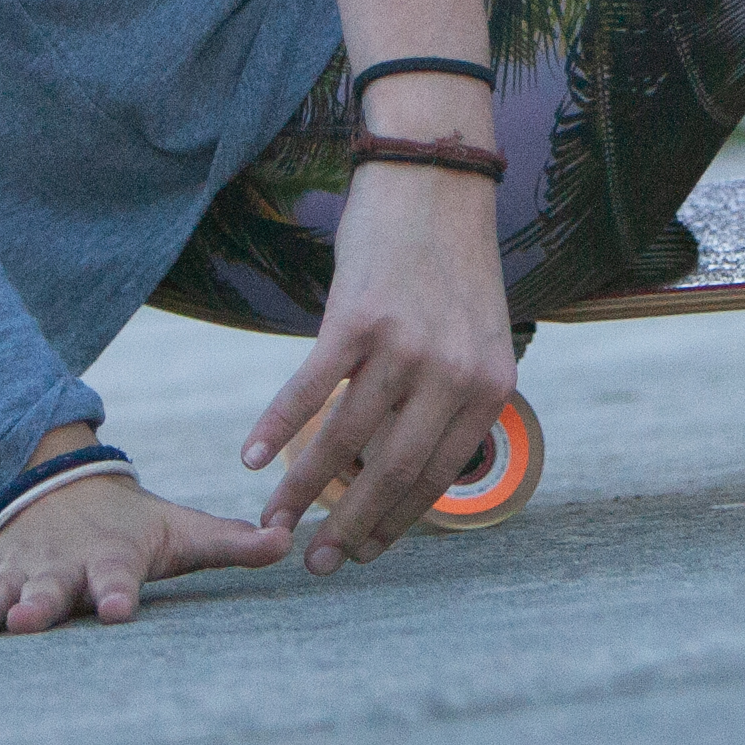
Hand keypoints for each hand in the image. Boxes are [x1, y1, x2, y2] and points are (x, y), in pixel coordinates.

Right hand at [0, 464, 283, 640]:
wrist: (65, 489)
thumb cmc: (131, 527)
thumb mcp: (178, 530)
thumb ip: (229, 541)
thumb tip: (289, 542)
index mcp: (108, 560)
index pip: (117, 579)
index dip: (117, 594)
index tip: (117, 610)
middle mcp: (56, 569)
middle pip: (47, 590)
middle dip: (36, 606)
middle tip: (25, 622)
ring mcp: (13, 575)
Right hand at [243, 159, 515, 572]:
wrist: (436, 181)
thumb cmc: (450, 264)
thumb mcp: (478, 337)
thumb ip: (454, 399)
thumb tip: (411, 472)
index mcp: (492, 385)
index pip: (438, 475)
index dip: (396, 522)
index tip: (362, 555)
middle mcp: (454, 372)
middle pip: (393, 471)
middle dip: (349, 525)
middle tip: (314, 563)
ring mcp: (406, 344)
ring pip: (345, 437)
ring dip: (302, 487)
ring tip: (271, 519)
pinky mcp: (359, 316)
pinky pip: (311, 388)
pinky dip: (277, 427)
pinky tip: (252, 459)